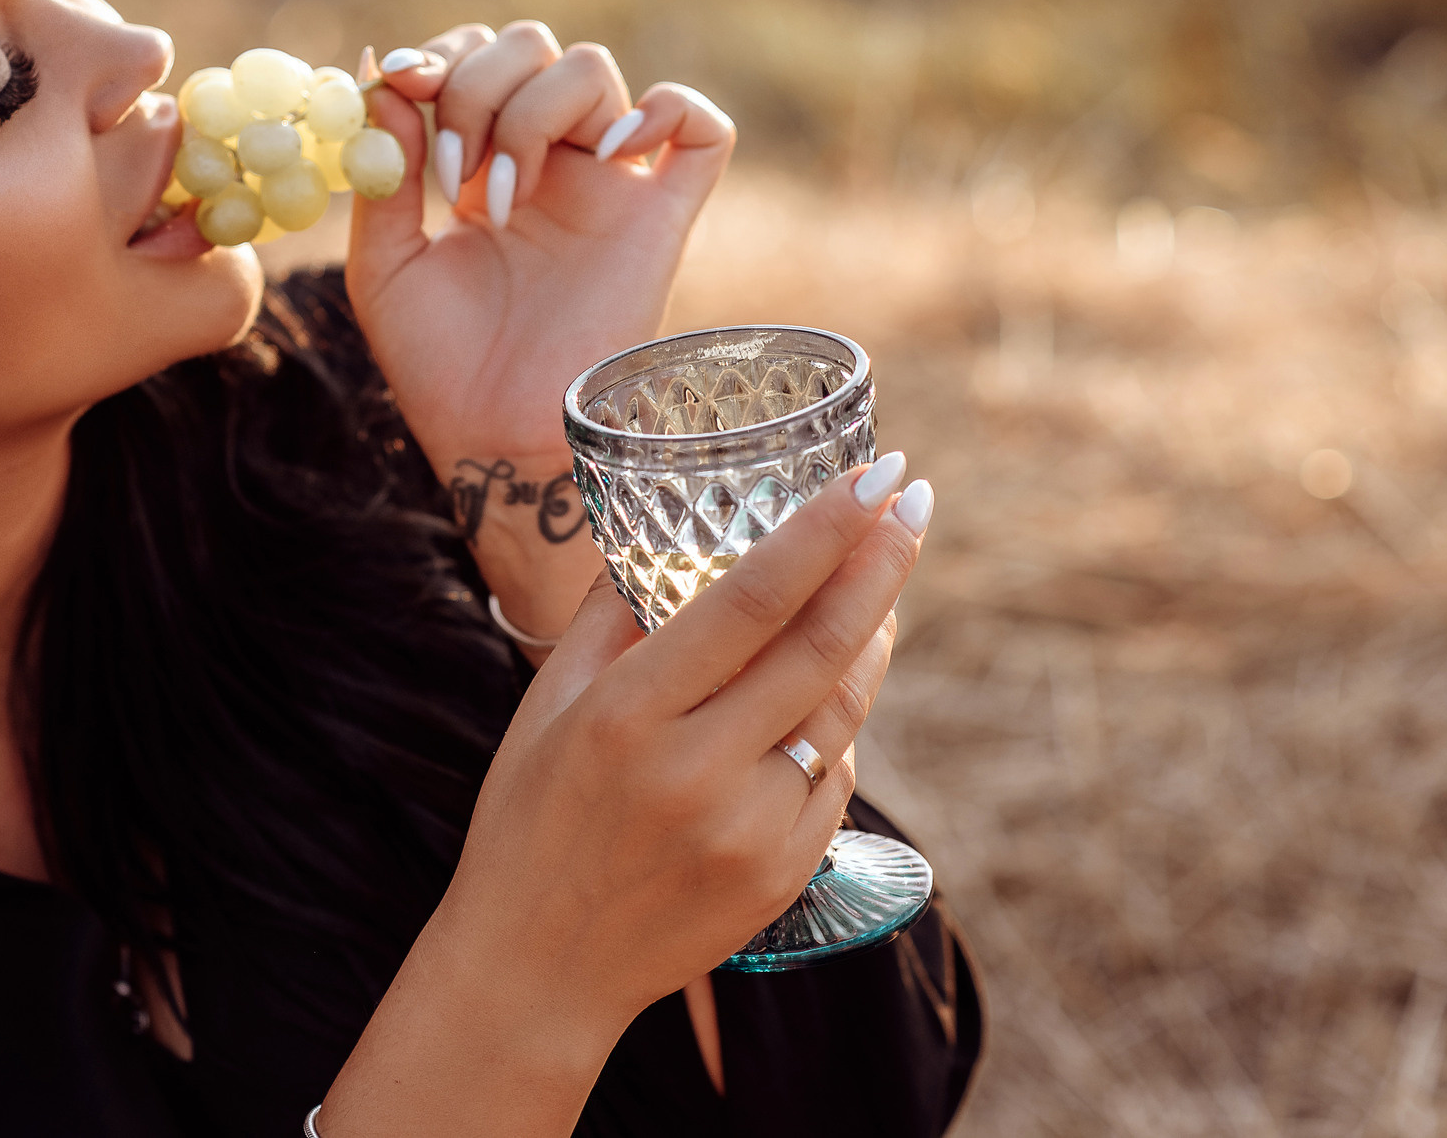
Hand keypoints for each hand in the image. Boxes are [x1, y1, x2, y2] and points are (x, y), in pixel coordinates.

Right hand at [320, 456, 931, 1134]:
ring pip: (841, 713)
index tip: (874, 475)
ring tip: (884, 583)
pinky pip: (832, 780)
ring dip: (874, 638)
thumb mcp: (547, 705)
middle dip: (881, 562)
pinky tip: (820, 698)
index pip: (749, 602)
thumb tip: (668, 533)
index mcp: (628, 716)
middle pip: (821, 647)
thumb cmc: (530, 820)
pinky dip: (836, 728)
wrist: (534, 971)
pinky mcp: (781, 877)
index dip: (822, 532)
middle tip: (916, 498)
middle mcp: (695, 772)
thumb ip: (610, 617)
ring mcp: (748, 831)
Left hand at [345, 23, 734, 633]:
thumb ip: (382, 168)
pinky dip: (665, 110)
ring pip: (597, 70)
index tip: (401, 84)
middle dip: (478, 88)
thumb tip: (378, 67)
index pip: (476, 55)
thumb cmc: (439, 366)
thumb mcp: (383, 262)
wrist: (496, 440)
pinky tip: (604, 155)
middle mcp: (554, 163)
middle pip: (534, 45)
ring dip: (531, 112)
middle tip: (449, 171)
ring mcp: (611, 186)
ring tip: (499, 200)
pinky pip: (705, 130)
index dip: (442, 54)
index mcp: (489, 162)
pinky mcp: (663, 221)